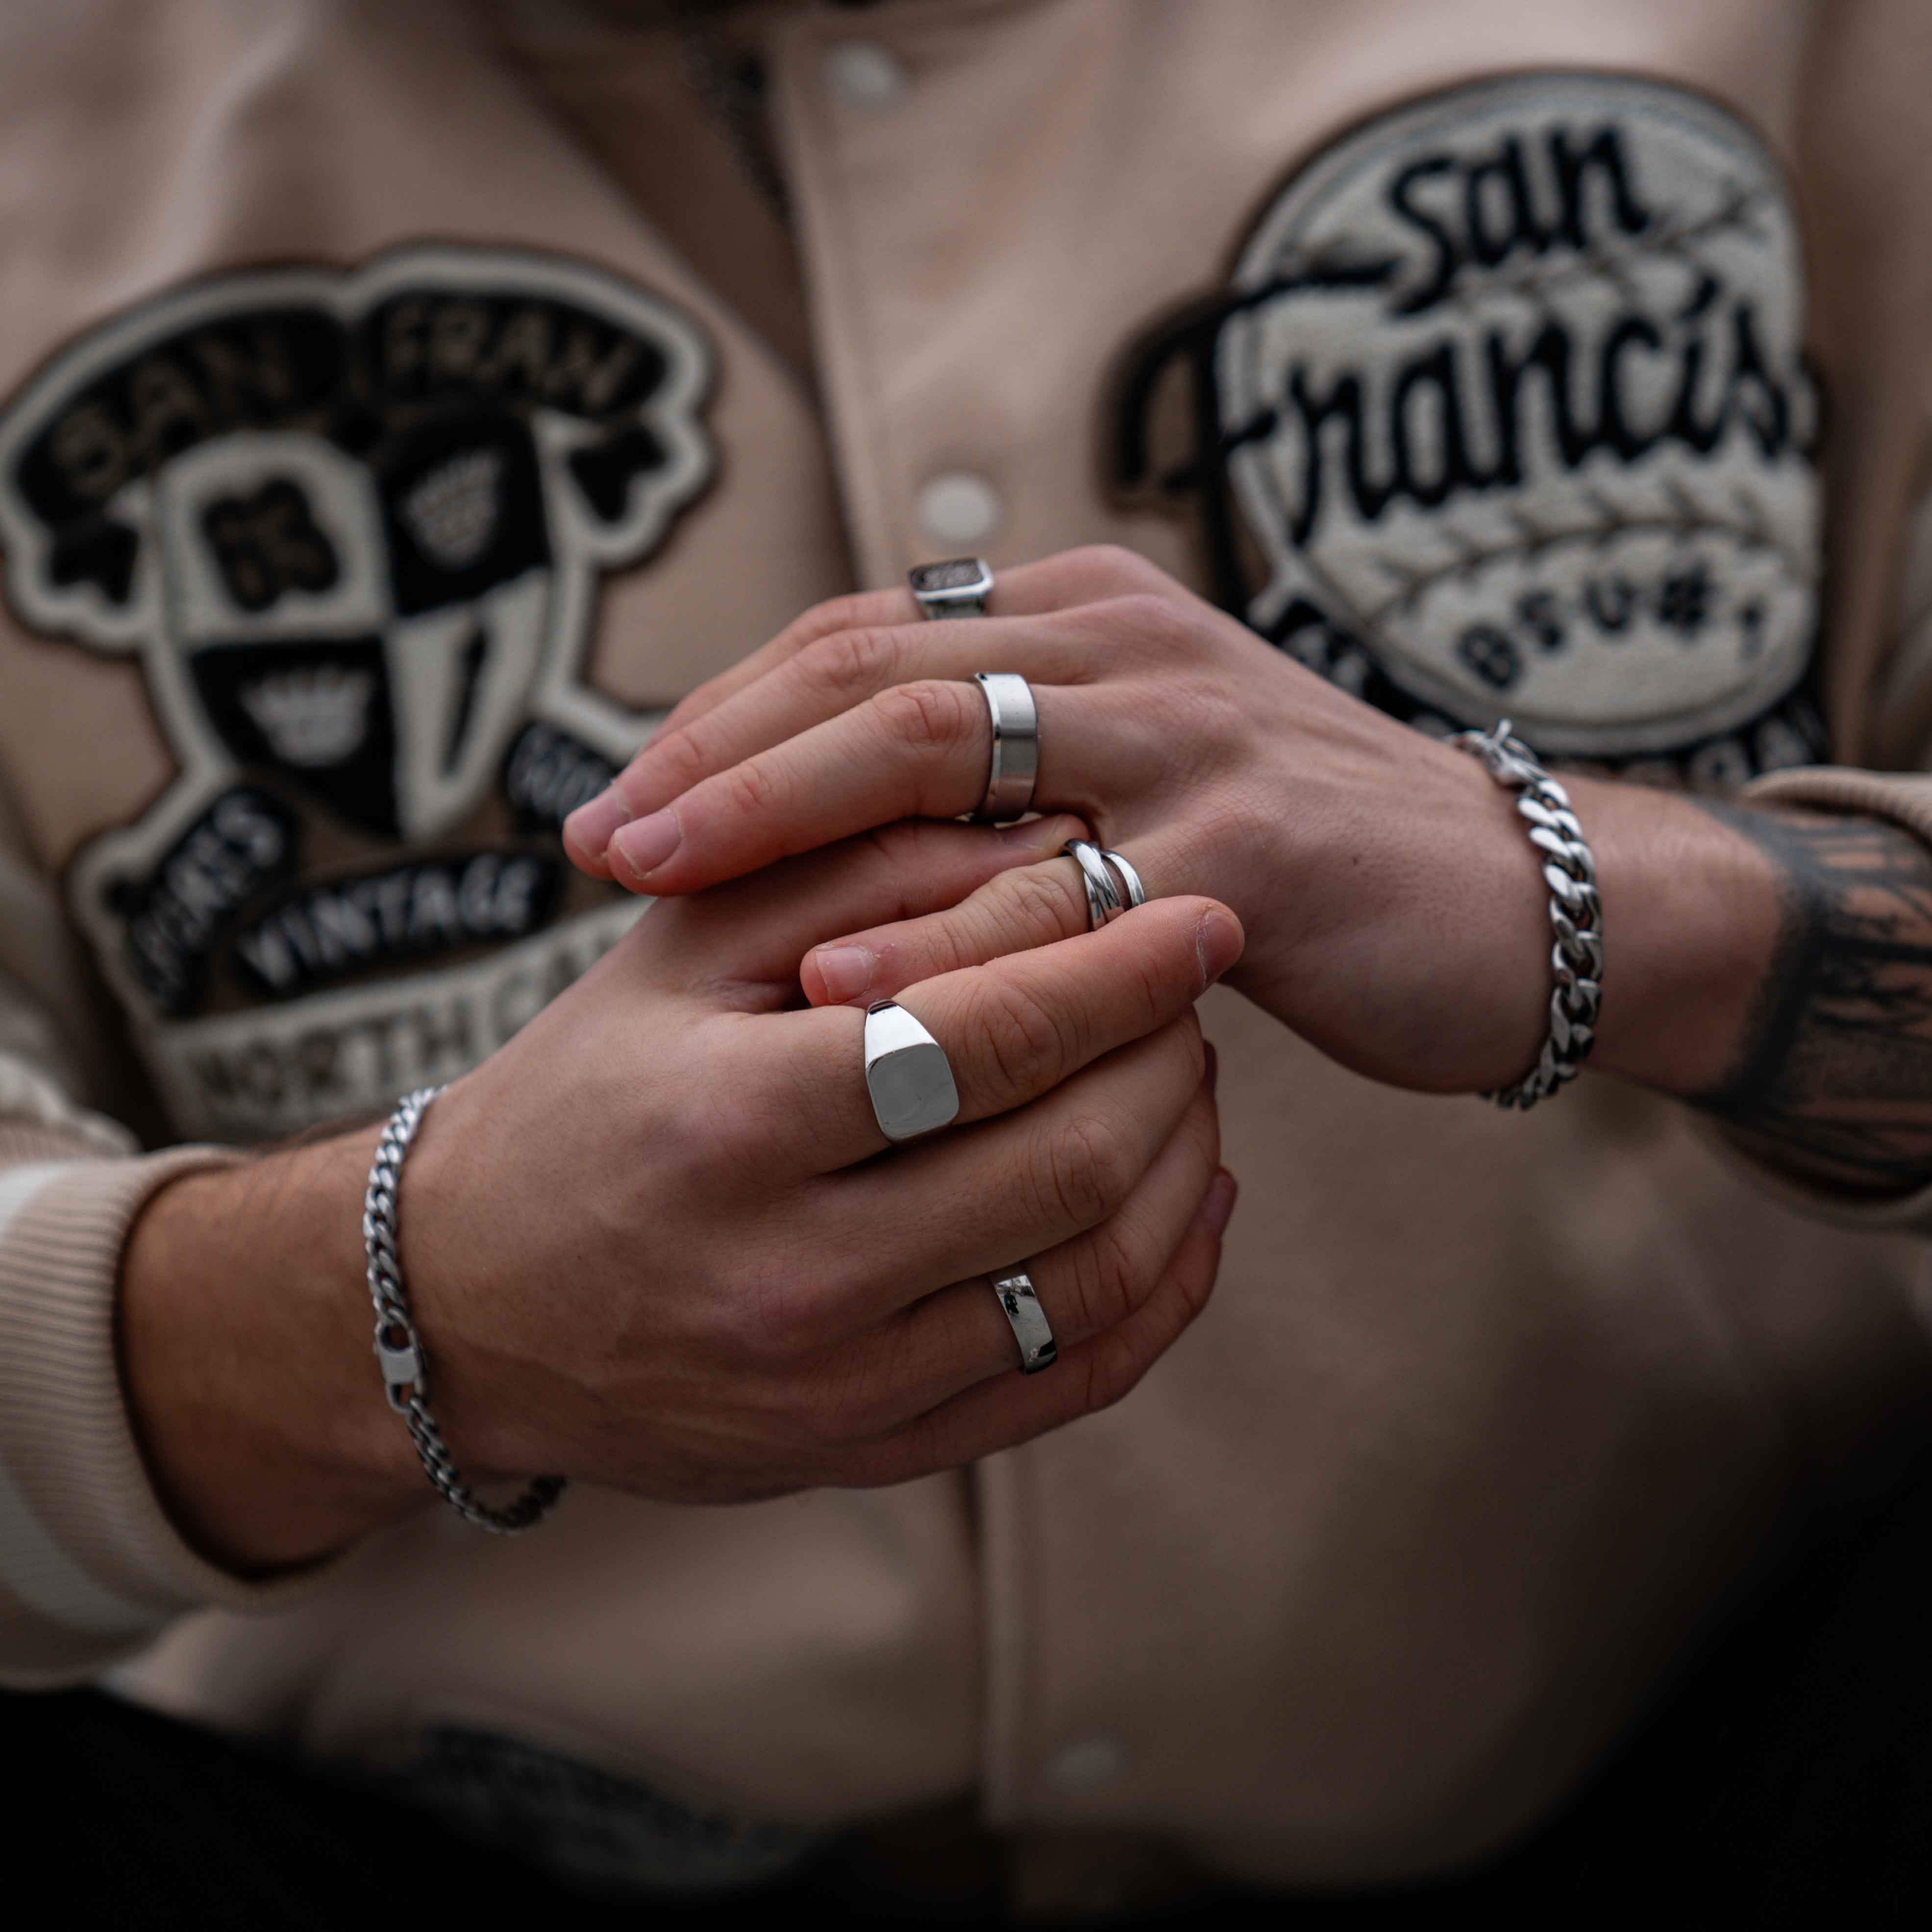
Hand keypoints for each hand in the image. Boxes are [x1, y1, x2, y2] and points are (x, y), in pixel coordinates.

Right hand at [123, 815, 1242, 1568]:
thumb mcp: (684, 948)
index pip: (994, 1039)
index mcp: (737, 1126)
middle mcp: (795, 1279)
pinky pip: (1074, 1382)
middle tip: (1191, 991)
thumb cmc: (588, 1093)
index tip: (1201, 912)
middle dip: (1168, 1058)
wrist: (467, 1302)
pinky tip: (1187, 1204)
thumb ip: (860, 876)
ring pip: (1099, 1279)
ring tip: (1186, 1077)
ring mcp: (841, 1391)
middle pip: (1072, 1163)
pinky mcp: (873, 1455)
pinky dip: (1164, 1288)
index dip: (1126, 967)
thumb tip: (1052, 846)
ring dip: (1184, 1163)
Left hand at [563, 547, 1566, 1090]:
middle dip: (720, 757)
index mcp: (1082, 618)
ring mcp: (1189, 736)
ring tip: (659, 886)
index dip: (725, 714)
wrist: (1509, 900)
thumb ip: (1009, 775)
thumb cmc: (1291, 861)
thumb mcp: (1137, 777)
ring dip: (787, 820)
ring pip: (948, 755)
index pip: (859, 641)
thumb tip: (832, 819)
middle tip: (597, 837)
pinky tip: (838, 979)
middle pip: (874, 676)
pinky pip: (1064, 891)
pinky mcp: (1249, 848)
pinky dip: (943, 934)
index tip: (616, 797)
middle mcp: (1124, 647)